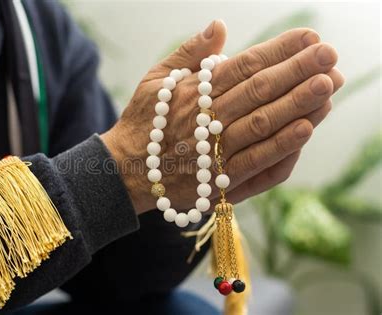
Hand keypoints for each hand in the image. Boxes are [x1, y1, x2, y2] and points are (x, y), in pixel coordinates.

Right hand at [101, 20, 343, 214]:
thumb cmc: (143, 122)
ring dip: (297, 106)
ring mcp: (213, 154)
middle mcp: (204, 121)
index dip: (279, 50)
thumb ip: (188, 52)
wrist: (125, 171)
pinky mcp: (219, 183)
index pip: (244, 65)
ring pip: (261, 126)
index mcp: (192, 92)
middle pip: (258, 92)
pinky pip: (256, 164)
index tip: (310, 37)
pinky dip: (281, 148)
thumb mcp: (155, 79)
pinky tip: (306, 130)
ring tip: (328, 87)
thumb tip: (219, 24)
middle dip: (297, 72)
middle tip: (330, 56)